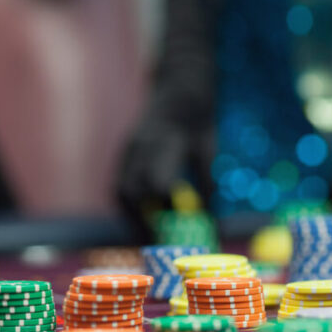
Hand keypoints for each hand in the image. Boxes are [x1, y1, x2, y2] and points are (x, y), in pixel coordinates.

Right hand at [117, 116, 214, 236]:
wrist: (176, 87)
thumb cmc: (197, 118)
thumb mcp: (208, 149)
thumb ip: (207, 184)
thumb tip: (212, 224)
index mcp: (164, 141)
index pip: (157, 182)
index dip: (163, 213)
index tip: (174, 230)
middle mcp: (140, 145)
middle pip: (131, 191)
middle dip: (140, 221)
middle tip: (155, 244)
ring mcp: (127, 148)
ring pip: (120, 189)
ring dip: (130, 216)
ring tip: (145, 236)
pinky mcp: (123, 153)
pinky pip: (119, 184)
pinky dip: (128, 205)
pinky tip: (140, 218)